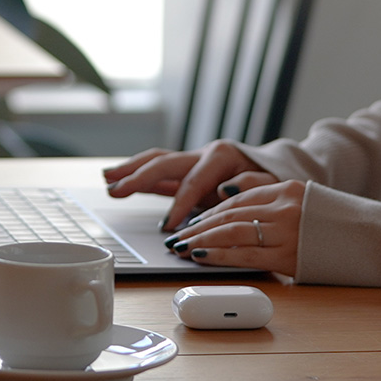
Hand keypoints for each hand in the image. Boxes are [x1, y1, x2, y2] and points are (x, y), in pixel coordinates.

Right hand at [102, 141, 280, 232]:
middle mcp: (202, 154)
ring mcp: (192, 161)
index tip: (168, 227)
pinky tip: (118, 181)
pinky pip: (159, 172)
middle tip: (116, 190)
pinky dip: (139, 175)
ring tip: (107, 179)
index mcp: (222, 156)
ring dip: (131, 170)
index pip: (194, 182)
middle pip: (165, 164)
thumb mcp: (270, 183)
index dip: (181, 204)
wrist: (273, 169)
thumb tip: (227, 189)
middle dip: (139, 177)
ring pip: (156, 162)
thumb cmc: (271, 179)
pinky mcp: (186, 172)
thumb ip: (251, 186)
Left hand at [162, 179, 303, 276]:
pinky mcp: (290, 255)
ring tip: (181, 248)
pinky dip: (219, 255)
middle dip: (197, 227)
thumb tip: (230, 204)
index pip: (237, 199)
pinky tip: (201, 257)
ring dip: (201, 240)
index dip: (209, 212)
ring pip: (231, 232)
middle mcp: (284, 205)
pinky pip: (245, 255)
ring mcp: (287, 229)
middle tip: (176, 237)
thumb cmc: (344, 227)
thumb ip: (274, 203)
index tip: (190, 222)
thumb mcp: (308, 203)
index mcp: (287, 189)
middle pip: (229, 214)